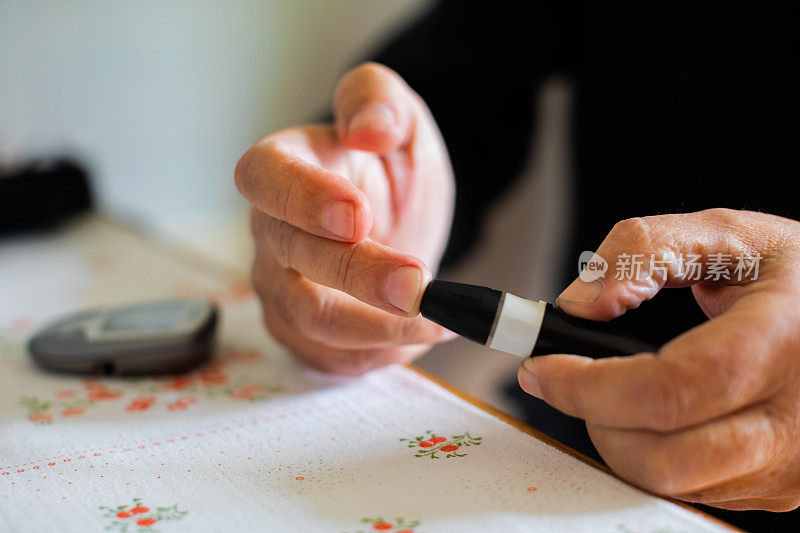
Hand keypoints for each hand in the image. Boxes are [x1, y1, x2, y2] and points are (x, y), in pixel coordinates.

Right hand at [235, 63, 454, 374]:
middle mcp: (268, 230)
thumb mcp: (400, 118)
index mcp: (281, 166)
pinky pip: (330, 357)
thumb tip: (370, 128)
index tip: (359, 215)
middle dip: (361, 276)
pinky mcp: (299, 331)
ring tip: (440, 316)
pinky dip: (380, 353)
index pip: (266, 180)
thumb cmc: (390, 167)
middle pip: (295, 259)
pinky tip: (419, 333)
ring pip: (311, 321)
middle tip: (420, 285)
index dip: (304, 200)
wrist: (398, 218)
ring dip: (379, 327)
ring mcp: (278, 285)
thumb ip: (381, 102)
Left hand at [517, 208, 799, 510]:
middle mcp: (795, 421)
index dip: (589, 386)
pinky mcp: (782, 489)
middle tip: (571, 380)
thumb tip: (578, 304)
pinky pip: (694, 490)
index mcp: (784, 344)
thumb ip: (642, 251)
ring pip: (670, 482)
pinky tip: (660, 412)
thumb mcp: (726, 235)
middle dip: (594, 417)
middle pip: (663, 457)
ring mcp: (792, 467)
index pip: (669, 390)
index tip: (542, 369)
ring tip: (618, 388)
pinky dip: (655, 454)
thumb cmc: (798, 276)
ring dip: (619, 438)